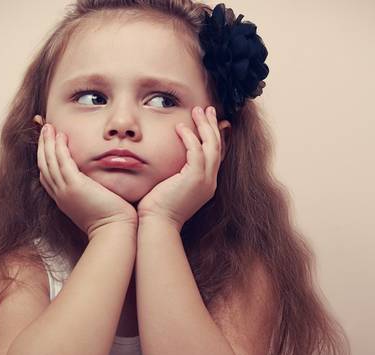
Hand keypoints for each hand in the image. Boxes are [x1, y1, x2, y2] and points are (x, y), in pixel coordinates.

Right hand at [36, 116, 136, 235]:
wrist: (113, 230)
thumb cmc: (111, 219)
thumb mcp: (95, 203)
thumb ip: (92, 191)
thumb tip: (99, 182)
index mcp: (64, 199)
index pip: (48, 176)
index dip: (45, 158)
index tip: (48, 144)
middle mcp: (60, 195)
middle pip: (44, 166)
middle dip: (43, 146)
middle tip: (45, 129)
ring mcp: (65, 190)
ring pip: (49, 162)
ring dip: (48, 143)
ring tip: (48, 127)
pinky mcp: (75, 186)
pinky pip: (62, 162)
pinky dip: (59, 148)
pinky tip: (61, 136)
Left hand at [136, 106, 224, 230]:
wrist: (158, 225)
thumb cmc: (157, 209)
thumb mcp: (169, 186)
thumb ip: (172, 172)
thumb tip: (165, 159)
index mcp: (205, 184)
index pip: (215, 155)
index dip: (215, 136)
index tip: (211, 121)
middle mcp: (210, 182)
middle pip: (217, 147)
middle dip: (213, 126)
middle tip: (208, 109)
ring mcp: (205, 181)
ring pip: (211, 146)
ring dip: (204, 126)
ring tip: (198, 110)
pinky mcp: (195, 179)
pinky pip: (197, 152)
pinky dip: (190, 138)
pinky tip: (181, 127)